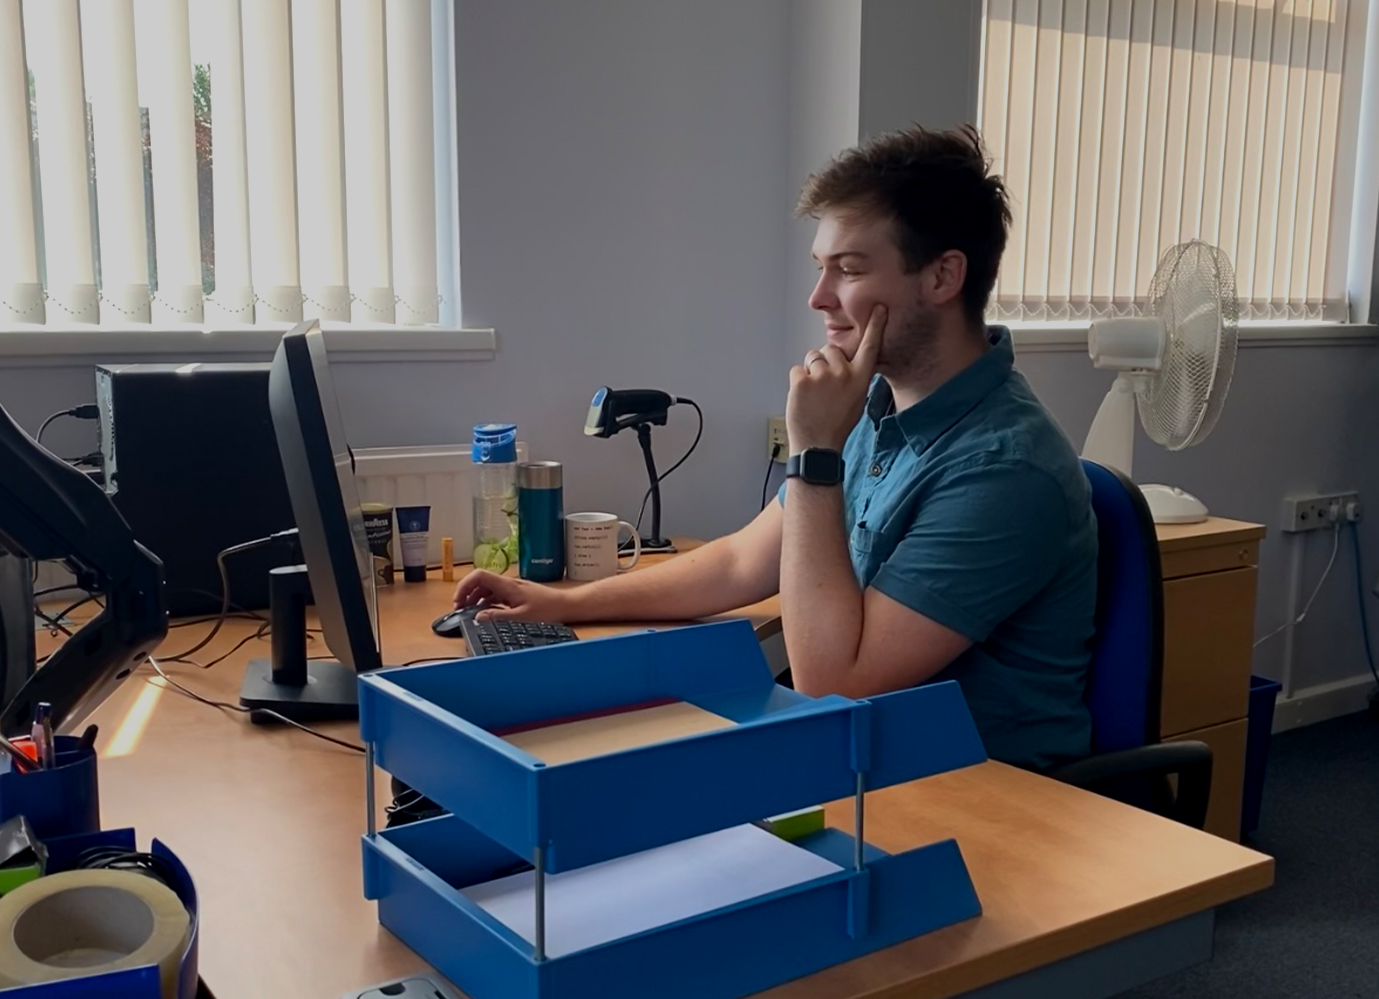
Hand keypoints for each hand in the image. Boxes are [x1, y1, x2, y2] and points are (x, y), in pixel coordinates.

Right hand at [452, 569, 570, 621]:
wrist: (566, 605)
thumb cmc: (548, 610)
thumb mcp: (521, 617)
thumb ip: (498, 617)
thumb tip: (478, 617)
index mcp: (507, 585)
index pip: (479, 576)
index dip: (464, 586)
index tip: (458, 600)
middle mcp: (508, 584)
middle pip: (479, 582)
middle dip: (466, 593)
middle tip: (459, 608)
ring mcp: (512, 589)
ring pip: (486, 589)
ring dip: (475, 598)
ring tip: (469, 611)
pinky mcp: (516, 594)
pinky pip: (495, 595)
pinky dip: (486, 602)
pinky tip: (485, 612)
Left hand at [786, 304, 885, 452]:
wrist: (818, 445)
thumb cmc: (837, 424)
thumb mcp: (857, 399)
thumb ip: (854, 377)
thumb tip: (845, 362)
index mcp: (860, 379)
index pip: (870, 347)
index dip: (875, 326)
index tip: (879, 308)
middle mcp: (843, 374)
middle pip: (830, 349)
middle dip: (824, 362)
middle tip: (824, 388)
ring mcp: (822, 376)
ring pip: (812, 358)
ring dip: (810, 372)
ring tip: (814, 396)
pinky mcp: (802, 380)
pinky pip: (797, 370)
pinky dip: (797, 382)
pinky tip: (803, 399)